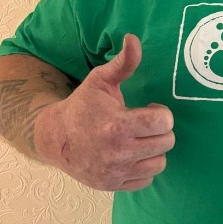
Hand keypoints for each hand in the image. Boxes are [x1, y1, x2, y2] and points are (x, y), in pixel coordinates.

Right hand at [35, 34, 174, 190]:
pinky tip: (132, 154)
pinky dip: (144, 167)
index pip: (164, 122)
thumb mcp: (101, 80)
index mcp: (117, 126)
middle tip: (144, 123)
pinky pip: (147, 179)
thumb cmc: (83, 106)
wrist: (56, 138)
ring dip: (154, 149)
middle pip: (166, 142)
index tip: (149, 108)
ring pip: (160, 163)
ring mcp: (115, 172)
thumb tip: (134, 38)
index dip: (161, 112)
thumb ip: (123, 62)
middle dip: (160, 129)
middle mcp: (118, 153)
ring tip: (140, 138)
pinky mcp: (113, 185)